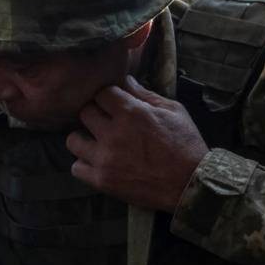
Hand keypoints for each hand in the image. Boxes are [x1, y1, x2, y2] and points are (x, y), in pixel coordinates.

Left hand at [66, 76, 209, 212]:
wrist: (191, 184)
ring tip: (98, 143)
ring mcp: (105, 158)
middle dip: (96, 115)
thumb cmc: (185, 144)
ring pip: (73, 140)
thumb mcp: (173, 111)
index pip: (101, 93)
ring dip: (84, 139)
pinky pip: (76, 168)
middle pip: (84, 113)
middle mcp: (113, 133)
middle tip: (107, 123)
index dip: (109, 97)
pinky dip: (85, 165)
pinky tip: (99, 162)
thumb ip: (145, 95)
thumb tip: (126, 80)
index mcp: (131, 112)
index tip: (115, 104)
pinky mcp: (103, 180)